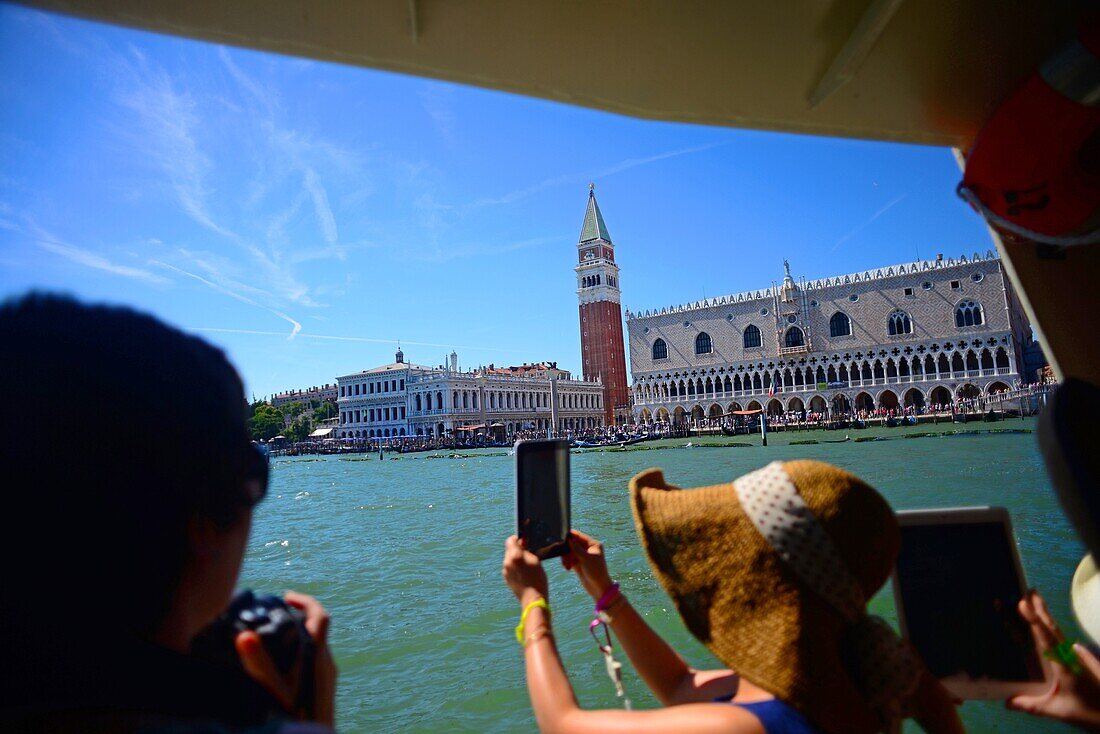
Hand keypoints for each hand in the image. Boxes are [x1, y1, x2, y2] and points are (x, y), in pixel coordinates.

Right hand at [236, 591, 337, 726]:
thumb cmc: (295, 717)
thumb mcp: (272, 690)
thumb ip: (259, 664)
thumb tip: (244, 635)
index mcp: (317, 655)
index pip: (320, 615)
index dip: (305, 601)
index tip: (286, 597)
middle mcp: (326, 662)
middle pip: (318, 628)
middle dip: (299, 616)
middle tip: (277, 613)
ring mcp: (327, 676)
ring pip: (316, 645)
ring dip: (300, 634)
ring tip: (276, 636)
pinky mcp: (325, 688)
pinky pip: (315, 660)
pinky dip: (301, 651)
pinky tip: (283, 665)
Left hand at [503, 535, 548, 605]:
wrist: (532, 598)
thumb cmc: (537, 579)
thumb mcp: (535, 560)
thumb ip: (526, 550)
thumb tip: (521, 543)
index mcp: (514, 555)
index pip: (511, 540)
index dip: (517, 539)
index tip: (524, 541)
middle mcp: (507, 562)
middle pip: (509, 549)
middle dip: (517, 549)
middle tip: (528, 553)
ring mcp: (505, 571)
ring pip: (509, 558)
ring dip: (516, 558)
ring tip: (527, 565)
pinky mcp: (506, 578)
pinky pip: (509, 567)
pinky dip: (515, 567)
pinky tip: (524, 573)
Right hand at [562, 529, 613, 600]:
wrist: (599, 588)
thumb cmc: (596, 571)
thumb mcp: (585, 558)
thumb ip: (576, 548)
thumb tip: (568, 538)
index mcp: (593, 544)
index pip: (579, 536)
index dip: (570, 536)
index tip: (560, 537)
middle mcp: (587, 548)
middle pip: (572, 544)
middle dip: (566, 549)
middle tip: (562, 554)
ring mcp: (582, 556)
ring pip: (569, 552)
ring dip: (566, 557)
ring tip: (566, 564)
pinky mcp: (578, 563)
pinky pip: (569, 559)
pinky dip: (567, 562)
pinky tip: (567, 568)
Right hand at [1006, 590, 1099, 730]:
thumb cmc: (1089, 711)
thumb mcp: (1058, 711)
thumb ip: (1032, 706)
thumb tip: (1007, 702)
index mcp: (1063, 664)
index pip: (1046, 638)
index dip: (1034, 620)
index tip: (1023, 603)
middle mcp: (1070, 656)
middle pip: (1052, 628)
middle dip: (1040, 609)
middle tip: (1028, 590)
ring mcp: (1078, 656)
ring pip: (1059, 632)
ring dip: (1046, 616)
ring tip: (1036, 600)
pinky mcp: (1083, 661)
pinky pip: (1063, 641)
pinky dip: (1053, 630)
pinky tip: (1051, 631)